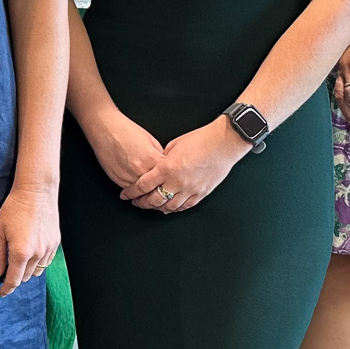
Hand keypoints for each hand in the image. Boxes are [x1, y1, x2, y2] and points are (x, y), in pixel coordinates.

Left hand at [0, 183, 58, 297]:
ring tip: (19, 258)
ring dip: (27, 270)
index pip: (14, 280)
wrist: (36, 192)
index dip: (6, 289)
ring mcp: (48, 249)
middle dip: (15, 276)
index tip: (1, 293)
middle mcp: (37, 254)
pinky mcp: (56, 243)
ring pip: (37, 271)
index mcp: (20, 252)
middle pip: (25, 277)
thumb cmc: (13, 209)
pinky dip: (37, 262)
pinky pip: (46, 262)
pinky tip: (31, 251)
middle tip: (7, 268)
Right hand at [88, 106, 163, 190]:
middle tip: (164, 188)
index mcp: (152, 159)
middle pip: (157, 187)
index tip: (172, 179)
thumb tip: (164, 166)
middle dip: (161, 188)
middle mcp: (141, 170)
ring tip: (152, 191)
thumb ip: (159, 156)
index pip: (167, 175)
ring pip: (144, 194)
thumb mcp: (151, 141)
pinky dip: (137, 191)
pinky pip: (132, 192)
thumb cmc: (126, 131)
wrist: (105, 130)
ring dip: (149, 193)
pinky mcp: (119, 180)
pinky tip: (139, 188)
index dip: (170, 177)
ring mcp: (129, 177)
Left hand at [119, 120, 250, 212]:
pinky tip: (169, 208)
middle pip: (153, 200)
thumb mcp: (173, 146)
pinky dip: (174, 209)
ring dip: (157, 208)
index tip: (126, 194)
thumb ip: (162, 160)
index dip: (131, 192)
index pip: (142, 185)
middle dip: (141, 203)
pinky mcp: (201, 193)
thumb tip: (155, 168)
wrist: (224, 143)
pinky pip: (185, 206)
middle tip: (135, 202)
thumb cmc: (200, 140)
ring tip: (151, 206)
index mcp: (167, 168)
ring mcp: (190, 190)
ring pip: (168, 207)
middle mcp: (177, 182)